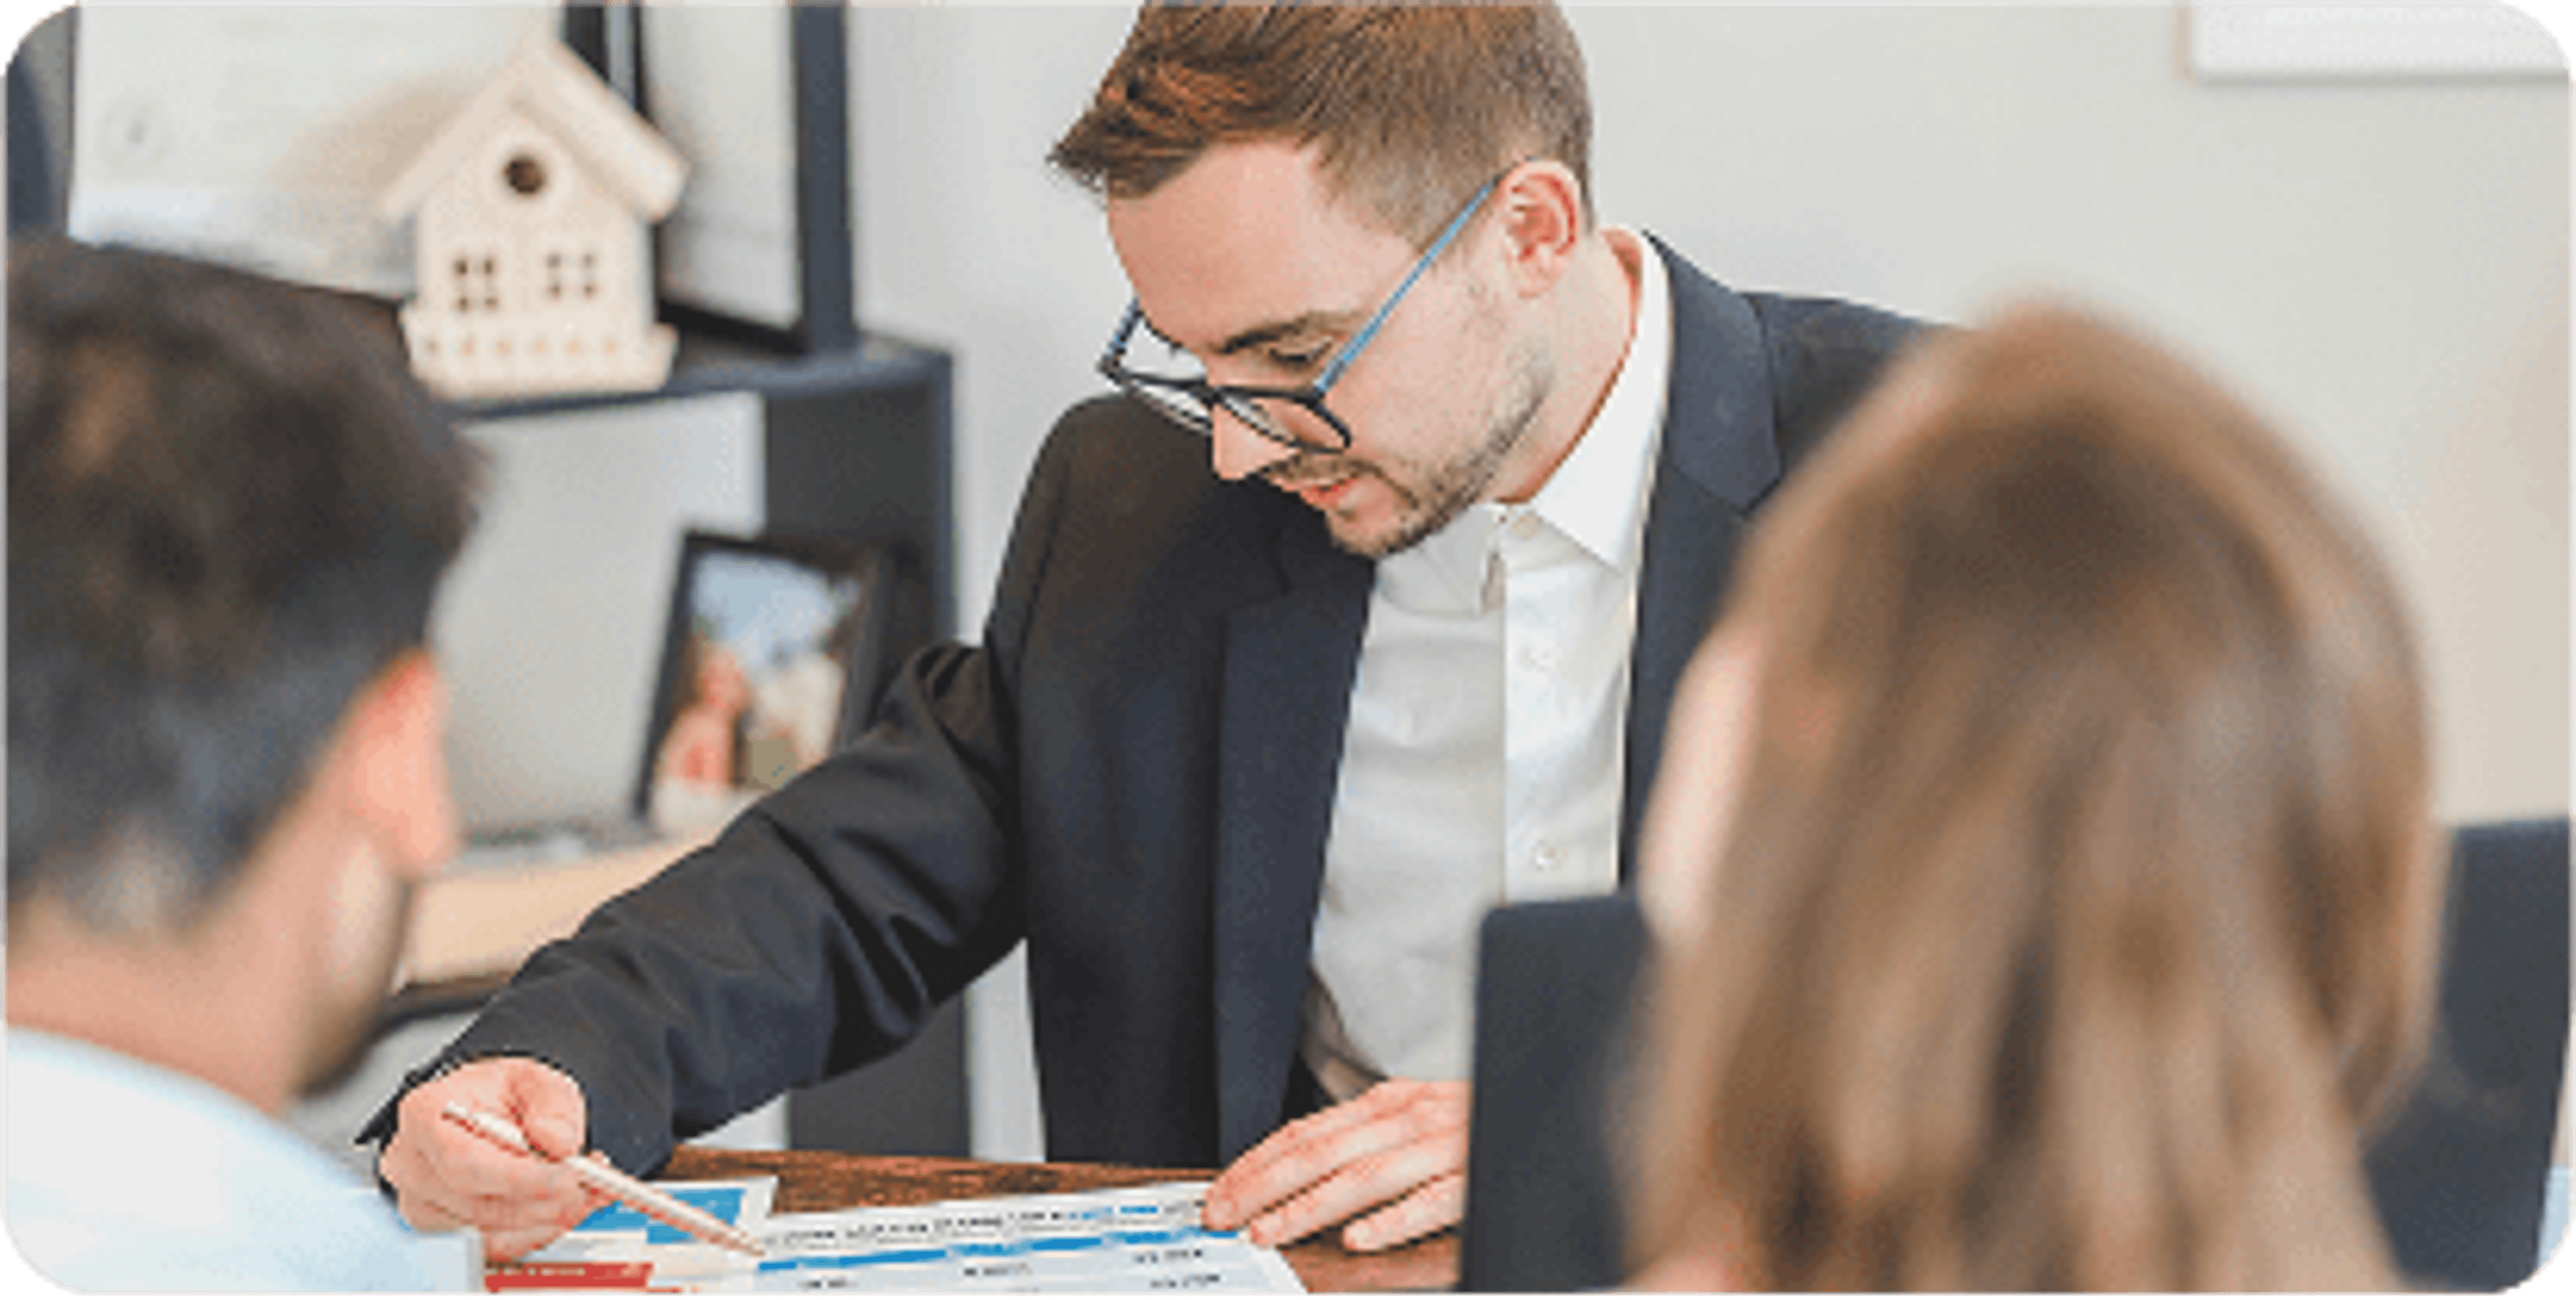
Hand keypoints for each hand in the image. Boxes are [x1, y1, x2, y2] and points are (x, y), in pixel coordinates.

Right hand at [378, 1057, 615, 1260]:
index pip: (464, 1161)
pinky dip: (536, 1234)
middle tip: (586, 1188)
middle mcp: (413, 1164)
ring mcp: (422, 1203)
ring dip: (546, 1220)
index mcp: (425, 1115)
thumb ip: (553, 1103)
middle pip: (477, 1204)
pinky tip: (560, 1211)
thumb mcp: (533, 1078)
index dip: (520, 1178)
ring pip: (487, 1232)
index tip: (566, 1178)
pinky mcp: (442, 1230)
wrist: (479, 1110)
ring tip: (582, 1195)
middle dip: (543, 1203)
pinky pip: (491, 1247)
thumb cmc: (495, 1095)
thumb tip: (557, 1140)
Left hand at [1202, 1078, 1468, 1252]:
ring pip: (1364, 1177)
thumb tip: (1295, 1164)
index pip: (1305, 1132)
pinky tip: (1360, 1238)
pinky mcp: (1474, 1178)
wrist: (1548, 1096)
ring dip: (1310, 1206)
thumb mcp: (1411, 1114)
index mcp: (1386, 1103)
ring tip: (1271, 1232)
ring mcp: (1441, 1147)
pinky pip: (1429, 1202)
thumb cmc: (1473, 1117)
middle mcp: (1407, 1119)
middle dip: (1263, 1186)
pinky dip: (1392, 1221)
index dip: (1256, 1163)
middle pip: (1320, 1152)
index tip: (1220, 1193)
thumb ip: (1361, 1136)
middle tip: (1225, 1217)